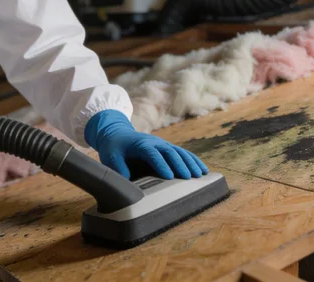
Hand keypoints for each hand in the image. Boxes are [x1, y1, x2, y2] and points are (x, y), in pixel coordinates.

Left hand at [85, 110, 208, 179]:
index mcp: (141, 145)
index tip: (169, 176)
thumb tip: (128, 181)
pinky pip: (183, 153)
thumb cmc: (114, 148)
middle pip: (170, 152)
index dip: (161, 164)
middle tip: (188, 178)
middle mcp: (155, 142)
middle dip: (180, 164)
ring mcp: (162, 144)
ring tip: (200, 174)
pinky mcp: (167, 148)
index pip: (152, 154)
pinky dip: (193, 160)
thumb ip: (118, 168)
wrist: (117, 134)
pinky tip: (202, 170)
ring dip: (190, 162)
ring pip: (179, 151)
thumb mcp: (110, 157)